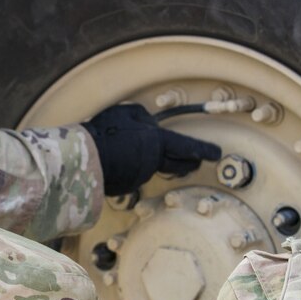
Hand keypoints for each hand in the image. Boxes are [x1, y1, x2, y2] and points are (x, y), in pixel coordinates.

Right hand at [82, 104, 220, 195]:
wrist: (85, 161)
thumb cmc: (105, 135)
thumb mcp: (125, 113)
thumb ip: (141, 117)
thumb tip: (148, 123)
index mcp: (157, 142)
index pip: (187, 146)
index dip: (203, 149)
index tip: (215, 153)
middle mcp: (153, 162)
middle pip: (177, 164)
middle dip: (187, 162)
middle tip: (195, 162)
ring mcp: (140, 176)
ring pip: (151, 167)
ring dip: (149, 161)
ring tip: (134, 152)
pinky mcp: (127, 186)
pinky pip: (134, 173)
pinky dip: (130, 167)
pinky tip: (118, 160)